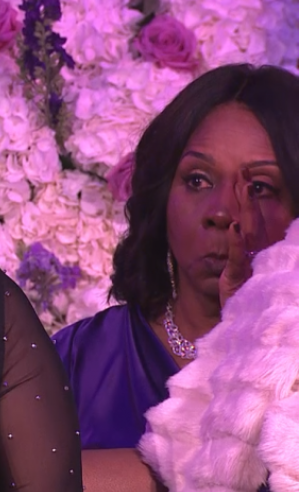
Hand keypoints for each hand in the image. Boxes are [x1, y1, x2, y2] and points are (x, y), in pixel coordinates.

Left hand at [220, 173, 270, 306]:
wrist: (235, 320)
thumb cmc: (237, 293)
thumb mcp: (236, 266)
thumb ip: (238, 245)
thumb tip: (233, 222)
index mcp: (256, 248)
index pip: (254, 217)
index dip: (250, 196)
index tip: (245, 175)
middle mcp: (258, 253)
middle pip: (254, 218)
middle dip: (248, 194)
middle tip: (244, 171)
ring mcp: (251, 263)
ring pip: (249, 231)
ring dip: (246, 209)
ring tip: (243, 187)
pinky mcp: (239, 277)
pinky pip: (238, 256)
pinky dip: (235, 241)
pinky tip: (233, 225)